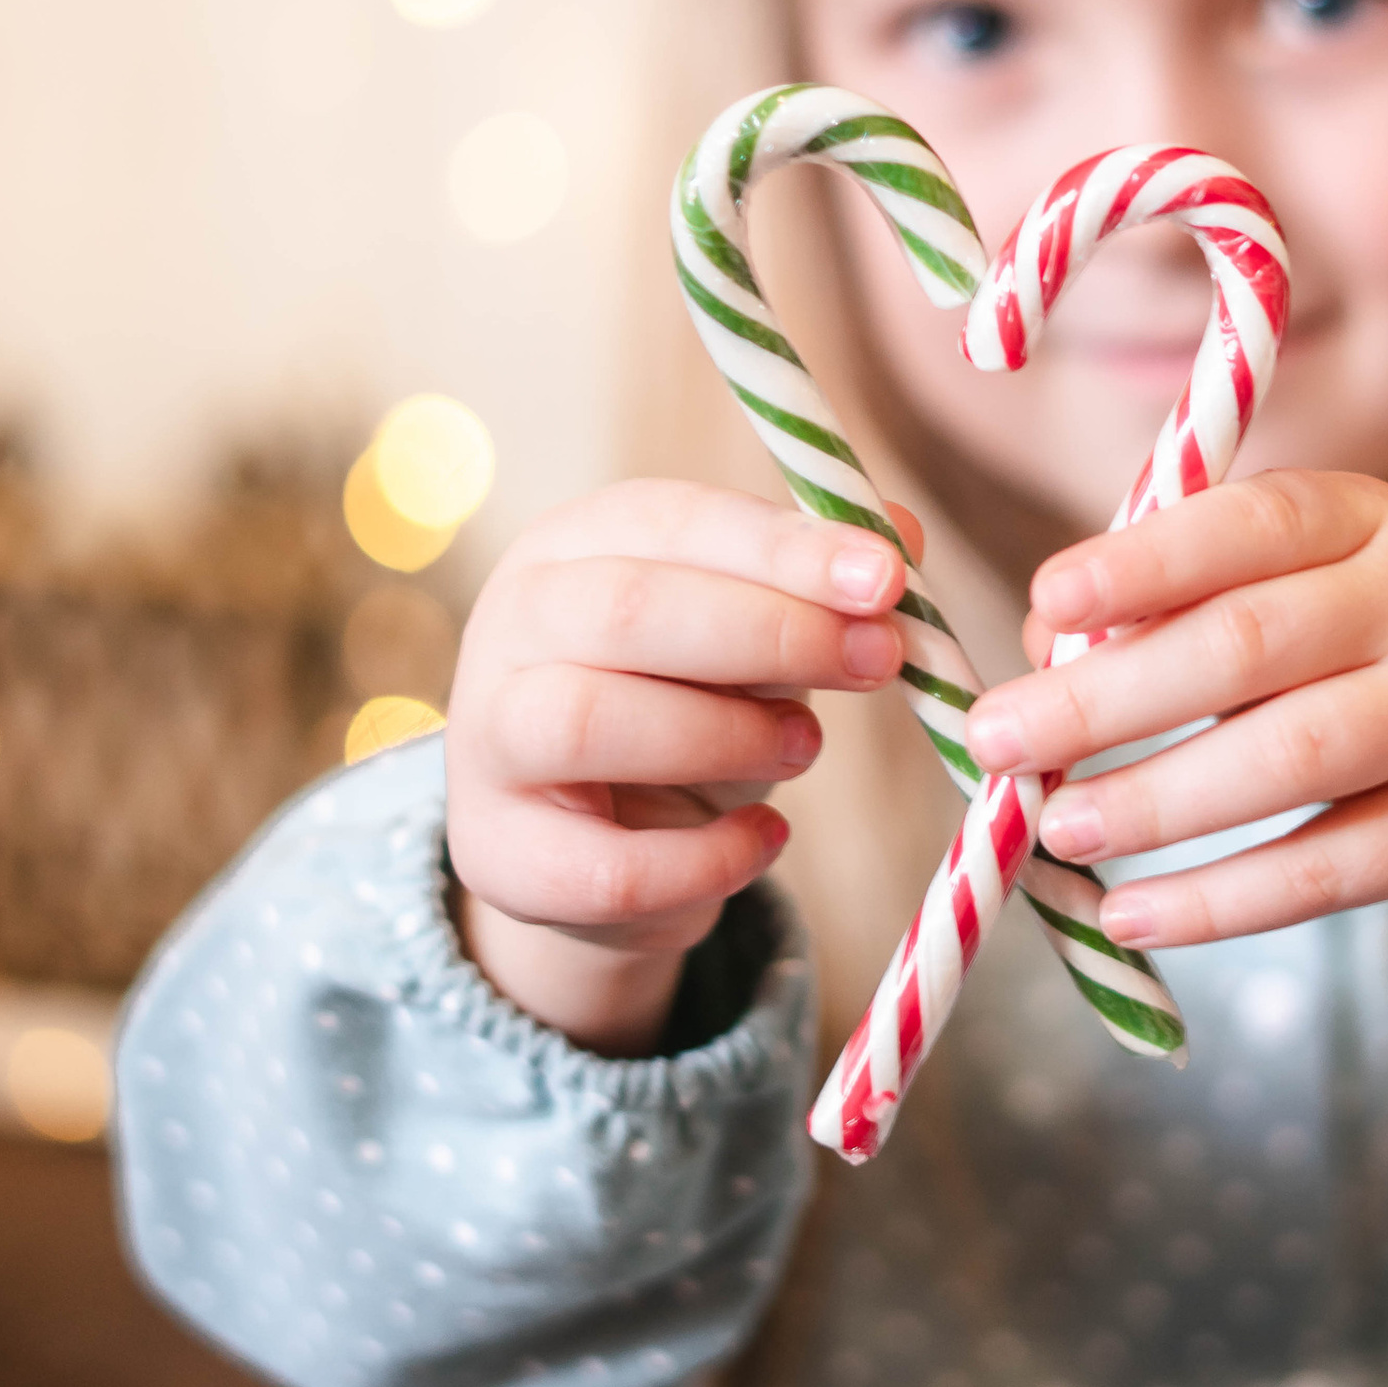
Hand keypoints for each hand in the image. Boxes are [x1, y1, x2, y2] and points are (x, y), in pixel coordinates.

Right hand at [445, 480, 916, 1051]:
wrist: (598, 842)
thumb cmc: (683, 705)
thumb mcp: (752, 636)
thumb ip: (815, 588)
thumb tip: (900, 535)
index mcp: (572, 544)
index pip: (668, 519)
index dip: (783, 547)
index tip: (887, 578)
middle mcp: (510, 625)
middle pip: (625, 611)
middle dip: (770, 632)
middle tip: (878, 661)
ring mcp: (487, 742)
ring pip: (587, 722)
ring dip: (726, 735)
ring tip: (806, 746)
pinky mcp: (499, 856)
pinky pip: (606, 867)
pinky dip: (706, 858)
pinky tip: (766, 840)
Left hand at [961, 471, 1387, 1070]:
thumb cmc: (1368, 678)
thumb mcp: (1299, 613)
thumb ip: (1179, 613)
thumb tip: (1043, 652)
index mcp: (1371, 521)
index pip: (1249, 521)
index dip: (1142, 561)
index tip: (1043, 601)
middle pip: (1250, 642)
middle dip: (1108, 697)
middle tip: (998, 741)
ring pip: (1293, 757)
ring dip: (1157, 801)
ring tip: (1056, 830)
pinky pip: (1328, 870)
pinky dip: (1219, 900)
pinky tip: (1132, 915)